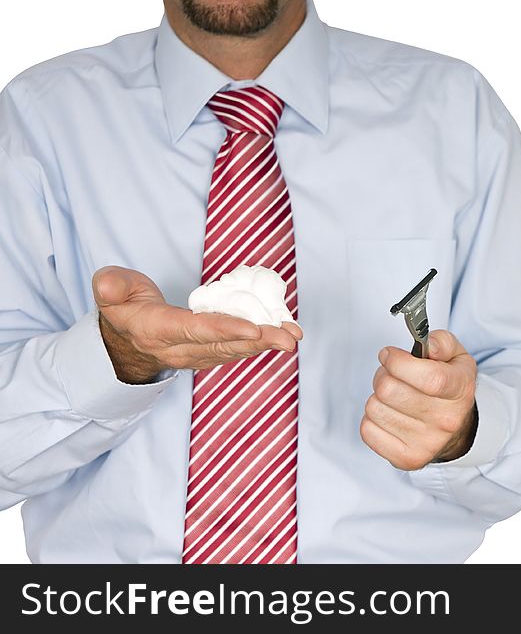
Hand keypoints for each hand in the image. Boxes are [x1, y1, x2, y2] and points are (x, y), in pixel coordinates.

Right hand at [93, 265, 302, 383]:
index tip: (253, 328)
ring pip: (236, 349)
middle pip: (224, 344)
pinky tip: (285, 332)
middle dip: (259, 340)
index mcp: (158, 331)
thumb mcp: (110, 291)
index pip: (195, 330)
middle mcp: (181, 348)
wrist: (127, 341)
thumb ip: (110, 286)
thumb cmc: (123, 307)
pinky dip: (262, 342)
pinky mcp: (211, 352)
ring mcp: (198, 353)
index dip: (225, 329)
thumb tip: (107, 286)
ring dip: (267, 343)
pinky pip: (238, 347)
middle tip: (288, 337)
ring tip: (294, 335)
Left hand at [360, 330, 477, 469]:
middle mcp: (445, 421)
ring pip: (375, 408)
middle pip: (390, 391)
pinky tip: (389, 415)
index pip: (428, 378)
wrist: (458, 430)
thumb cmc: (451, 389)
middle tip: (391, 374)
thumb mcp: (456, 357)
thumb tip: (428, 346)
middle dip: (383, 374)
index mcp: (459, 391)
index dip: (399, 362)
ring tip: (393, 396)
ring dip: (377, 397)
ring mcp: (426, 443)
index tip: (389, 355)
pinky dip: (372, 419)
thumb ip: (442, 343)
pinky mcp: (406, 458)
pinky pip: (368, 431)